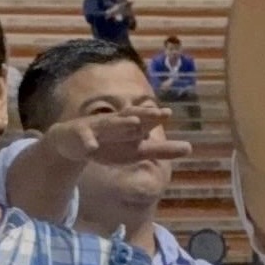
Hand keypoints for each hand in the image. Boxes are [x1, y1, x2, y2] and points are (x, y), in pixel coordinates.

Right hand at [41, 107, 190, 166]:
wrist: (73, 143)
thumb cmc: (111, 145)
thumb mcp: (137, 151)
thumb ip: (162, 150)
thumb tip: (190, 148)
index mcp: (130, 126)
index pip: (145, 120)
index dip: (155, 116)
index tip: (168, 113)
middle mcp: (115, 123)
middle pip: (130, 117)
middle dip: (143, 114)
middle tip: (158, 113)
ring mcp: (97, 128)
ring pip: (109, 125)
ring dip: (121, 124)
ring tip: (135, 123)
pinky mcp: (80, 137)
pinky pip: (84, 139)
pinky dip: (88, 142)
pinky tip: (92, 147)